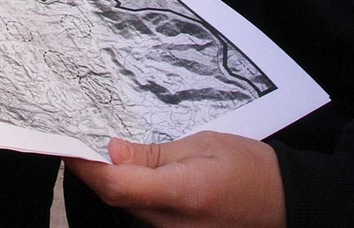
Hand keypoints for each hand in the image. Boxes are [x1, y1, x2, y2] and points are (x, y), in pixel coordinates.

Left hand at [66, 133, 285, 227]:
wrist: (286, 202)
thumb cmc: (252, 168)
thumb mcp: (204, 145)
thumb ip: (154, 154)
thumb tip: (111, 152)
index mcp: (181, 194)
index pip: (116, 185)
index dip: (86, 165)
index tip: (67, 142)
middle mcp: (172, 224)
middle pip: (117, 198)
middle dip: (94, 169)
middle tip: (80, 135)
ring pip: (127, 207)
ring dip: (111, 180)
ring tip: (102, 146)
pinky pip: (144, 213)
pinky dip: (131, 191)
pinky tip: (129, 169)